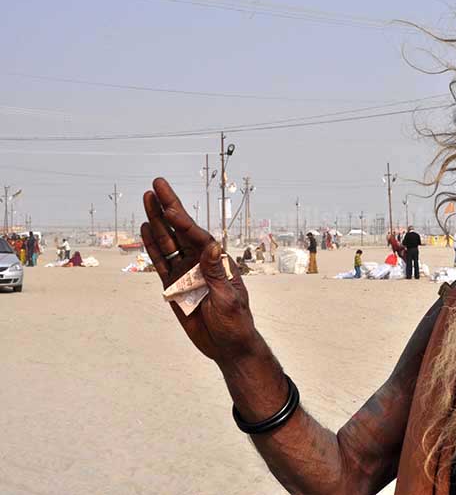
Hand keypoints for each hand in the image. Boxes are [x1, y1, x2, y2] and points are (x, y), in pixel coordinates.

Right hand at [141, 178, 259, 361]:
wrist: (228, 346)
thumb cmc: (235, 322)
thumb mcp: (228, 298)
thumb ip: (216, 273)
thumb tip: (213, 245)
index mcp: (217, 262)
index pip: (198, 236)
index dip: (183, 220)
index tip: (170, 205)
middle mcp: (201, 262)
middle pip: (181, 230)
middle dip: (168, 207)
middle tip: (157, 184)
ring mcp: (187, 272)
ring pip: (168, 242)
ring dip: (157, 221)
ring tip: (147, 198)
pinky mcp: (175, 286)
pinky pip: (161, 263)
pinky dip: (153, 247)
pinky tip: (146, 229)